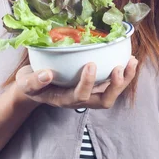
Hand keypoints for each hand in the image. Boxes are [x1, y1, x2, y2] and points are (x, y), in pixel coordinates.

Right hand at [13, 56, 138, 109]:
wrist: (34, 85)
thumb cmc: (30, 84)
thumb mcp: (26, 83)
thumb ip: (34, 81)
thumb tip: (47, 74)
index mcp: (65, 100)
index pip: (80, 96)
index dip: (88, 83)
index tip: (91, 64)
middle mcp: (81, 99)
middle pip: (104, 101)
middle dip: (115, 86)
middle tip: (119, 67)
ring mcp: (91, 94)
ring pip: (112, 93)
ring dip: (124, 79)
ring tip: (132, 61)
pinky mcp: (96, 86)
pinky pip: (113, 83)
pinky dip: (122, 73)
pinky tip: (128, 58)